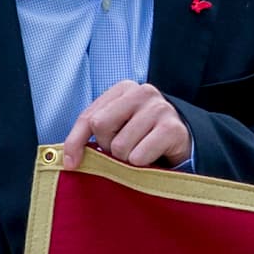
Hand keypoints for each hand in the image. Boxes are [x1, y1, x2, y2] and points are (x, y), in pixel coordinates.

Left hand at [61, 80, 191, 168]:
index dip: (75, 142)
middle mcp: (142, 92)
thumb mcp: (118, 128)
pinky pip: (139, 156)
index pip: (88, 116)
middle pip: (101, 126)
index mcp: (124, 89)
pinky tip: (153, 157)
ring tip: (140, 153)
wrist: (185, 141)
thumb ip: (93, 134)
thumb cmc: (144, 136)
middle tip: (123, 149)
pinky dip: (142, 164)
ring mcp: (159, 108)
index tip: (71, 163)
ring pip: (121, 146)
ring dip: (127, 159)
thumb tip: (68, 160)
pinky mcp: (172, 129)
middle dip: (108, 146)